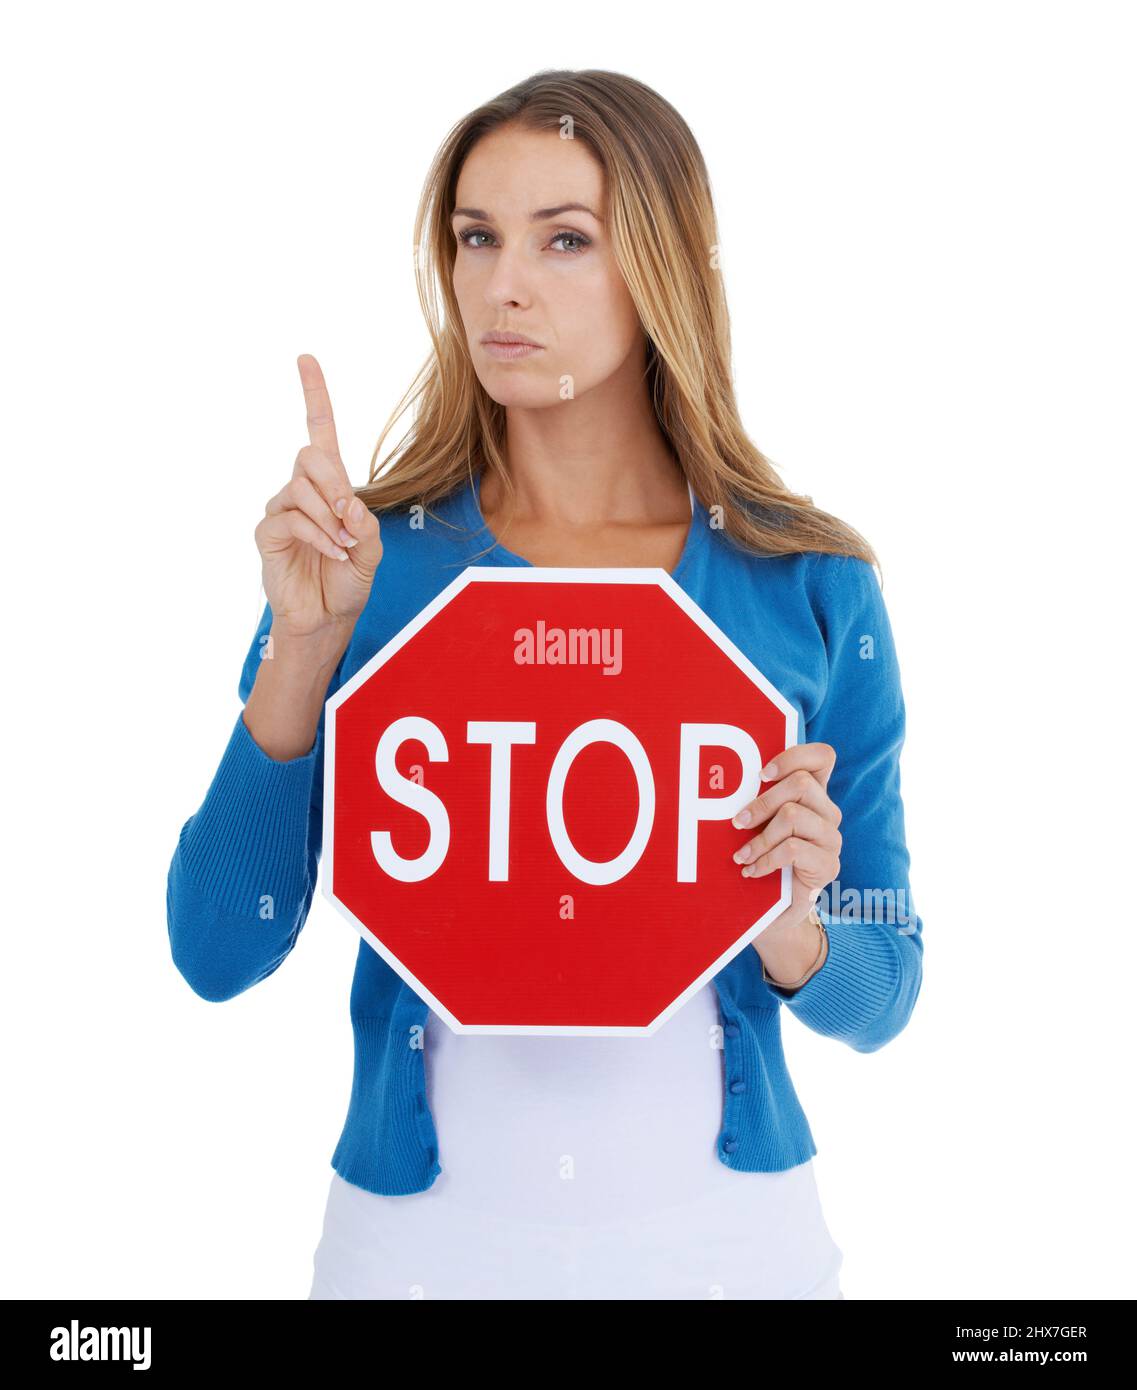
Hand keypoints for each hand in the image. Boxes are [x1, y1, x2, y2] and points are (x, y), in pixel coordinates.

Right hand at [254, 354, 382, 643]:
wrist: (327, 617)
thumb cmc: (347, 580)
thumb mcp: (371, 549)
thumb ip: (364, 522)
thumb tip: (347, 502)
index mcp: (329, 484)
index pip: (319, 431)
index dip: (314, 395)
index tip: (305, 359)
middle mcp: (301, 490)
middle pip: (310, 455)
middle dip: (335, 484)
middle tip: (350, 518)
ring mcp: (281, 509)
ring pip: (301, 488)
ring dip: (330, 518)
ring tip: (342, 546)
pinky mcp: (268, 532)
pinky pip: (291, 518)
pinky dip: (318, 535)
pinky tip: (332, 552)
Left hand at [730, 741, 842, 937]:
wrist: (772, 911)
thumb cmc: (759, 858)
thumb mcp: (756, 824)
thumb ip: (755, 798)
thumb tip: (724, 778)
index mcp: (814, 795)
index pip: (823, 756)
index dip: (794, 756)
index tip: (761, 773)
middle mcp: (828, 812)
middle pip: (801, 783)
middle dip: (762, 802)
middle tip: (737, 822)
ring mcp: (832, 838)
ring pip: (794, 815)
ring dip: (760, 836)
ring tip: (741, 855)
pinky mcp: (828, 865)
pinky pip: (793, 849)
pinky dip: (765, 859)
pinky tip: (751, 871)